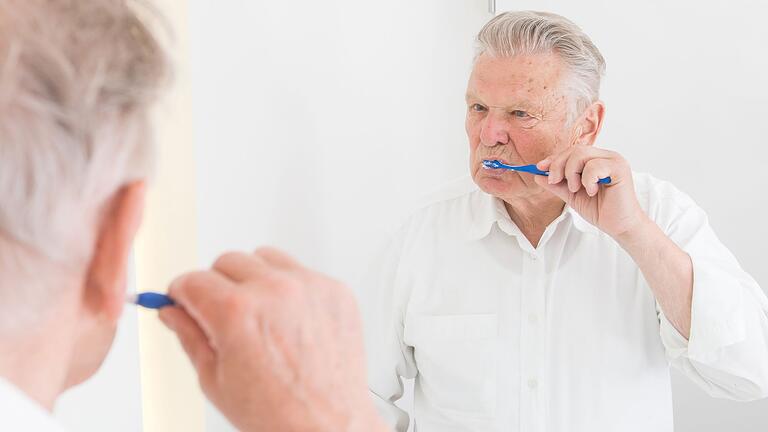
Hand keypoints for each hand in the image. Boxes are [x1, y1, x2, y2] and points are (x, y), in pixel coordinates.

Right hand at [159, 247, 387, 431]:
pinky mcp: (336, 291)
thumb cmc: (276, 414)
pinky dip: (290, 288)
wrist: (328, 426)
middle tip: (224, 317)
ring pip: (265, 258)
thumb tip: (171, 311)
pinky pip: (301, 272)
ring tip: (261, 316)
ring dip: (255, 279)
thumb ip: (189, 336)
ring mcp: (309, 287)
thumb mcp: (215, 380)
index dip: (182, 294)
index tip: (184, 301)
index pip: (192, 280)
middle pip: (227, 261)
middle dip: (218, 286)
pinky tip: (289, 320)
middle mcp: (274, 291)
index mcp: (237, 312)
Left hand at [535, 145, 647, 238]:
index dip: (554, 158)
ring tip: (576, 189)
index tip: (539, 168)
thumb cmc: (600, 210)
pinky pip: (594, 166)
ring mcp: (614, 160)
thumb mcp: (572, 196)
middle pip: (575, 150)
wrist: (619, 226)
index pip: (572, 151)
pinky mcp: (620, 168)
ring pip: (582, 155)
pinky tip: (592, 191)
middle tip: (555, 181)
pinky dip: (587, 180)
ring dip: (571, 173)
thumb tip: (537, 175)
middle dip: (558, 165)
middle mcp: (606, 156)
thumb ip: (557, 185)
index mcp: (596, 160)